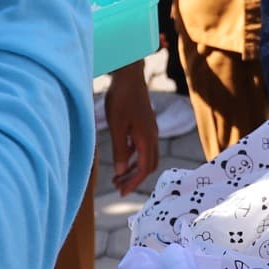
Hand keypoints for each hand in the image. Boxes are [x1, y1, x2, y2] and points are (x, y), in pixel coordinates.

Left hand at [103, 63, 158, 193]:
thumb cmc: (121, 99)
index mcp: (147, 138)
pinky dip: (133, 157)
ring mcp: (150, 130)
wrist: (129, 76)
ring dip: (133, 168)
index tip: (121, 192)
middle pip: (148, 165)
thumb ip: (119, 150)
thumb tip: (120, 172)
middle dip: (134, 179)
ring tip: (118, 177)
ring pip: (146, 157)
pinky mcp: (145, 125)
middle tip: (118, 188)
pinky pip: (142, 147)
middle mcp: (152, 136)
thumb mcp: (116, 126)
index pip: (143, 168)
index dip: (133, 182)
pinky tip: (122, 158)